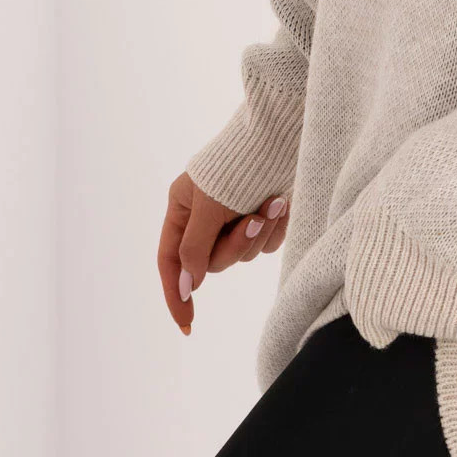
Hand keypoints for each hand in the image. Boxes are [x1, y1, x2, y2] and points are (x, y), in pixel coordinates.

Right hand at [158, 173, 289, 333]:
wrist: (285, 133)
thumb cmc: (239, 163)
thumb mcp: (209, 205)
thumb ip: (195, 247)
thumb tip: (187, 286)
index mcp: (182, 208)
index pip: (171, 261)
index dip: (176, 293)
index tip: (187, 323)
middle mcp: (206, 216)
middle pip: (212, 261)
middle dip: (235, 245)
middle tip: (252, 220)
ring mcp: (234, 216)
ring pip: (243, 254)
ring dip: (259, 232)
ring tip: (273, 202)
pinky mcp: (262, 215)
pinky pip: (266, 243)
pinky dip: (275, 228)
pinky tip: (282, 203)